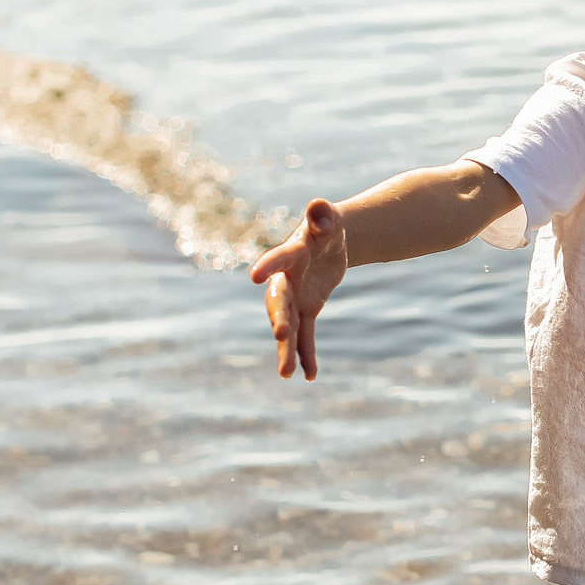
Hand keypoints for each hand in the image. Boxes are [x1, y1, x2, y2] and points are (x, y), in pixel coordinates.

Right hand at [249, 199, 347, 378]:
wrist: (329, 241)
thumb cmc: (326, 226)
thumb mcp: (329, 218)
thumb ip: (322, 215)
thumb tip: (319, 208)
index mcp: (290, 253)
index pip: (277, 259)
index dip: (267, 266)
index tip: (255, 276)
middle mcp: (286, 279)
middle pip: (279, 301)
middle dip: (280, 318)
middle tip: (282, 335)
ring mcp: (295, 297)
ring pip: (289, 325)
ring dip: (288, 348)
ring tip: (287, 374)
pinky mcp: (307, 309)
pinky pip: (306, 335)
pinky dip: (307, 354)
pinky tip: (310, 376)